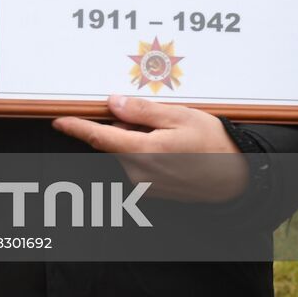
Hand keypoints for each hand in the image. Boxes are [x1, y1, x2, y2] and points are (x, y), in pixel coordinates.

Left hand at [52, 94, 246, 201]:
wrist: (239, 178)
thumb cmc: (214, 145)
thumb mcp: (180, 116)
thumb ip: (141, 111)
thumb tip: (113, 103)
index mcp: (142, 152)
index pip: (98, 137)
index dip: (75, 127)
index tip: (58, 121)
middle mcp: (138, 173)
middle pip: (113, 142)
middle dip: (123, 127)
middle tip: (155, 121)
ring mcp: (144, 186)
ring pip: (126, 154)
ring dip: (136, 141)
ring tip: (171, 137)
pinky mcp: (152, 193)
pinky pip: (138, 166)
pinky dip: (145, 154)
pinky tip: (171, 151)